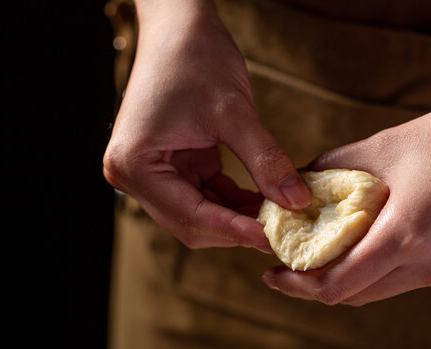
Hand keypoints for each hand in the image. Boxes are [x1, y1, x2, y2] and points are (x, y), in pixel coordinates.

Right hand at [103, 0, 310, 251]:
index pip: (190, 214)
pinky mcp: (169, 165)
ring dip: (237, 217)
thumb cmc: (196, 57)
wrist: (180, 27)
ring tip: (276, 215)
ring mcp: (150, 172)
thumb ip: (266, 161)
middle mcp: (133, 174)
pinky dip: (232, 202)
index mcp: (135, 163)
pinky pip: (203, 195)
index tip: (274, 239)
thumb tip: (296, 201)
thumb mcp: (235, 112)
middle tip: (281, 231)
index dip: (236, 231)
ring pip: (199, 214)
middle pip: (191, 222)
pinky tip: (262, 200)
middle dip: (237, 228)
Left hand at [262, 68, 430, 304]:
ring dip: (345, 278)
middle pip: (354, 295)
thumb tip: (298, 187)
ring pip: (379, 291)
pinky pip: (404, 280)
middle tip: (289, 263)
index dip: (297, 284)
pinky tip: (362, 246)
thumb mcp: (383, 146)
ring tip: (319, 254)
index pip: (337, 286)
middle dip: (315, 283)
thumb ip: (331, 170)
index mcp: (407, 235)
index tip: (273, 272)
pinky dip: (375, 270)